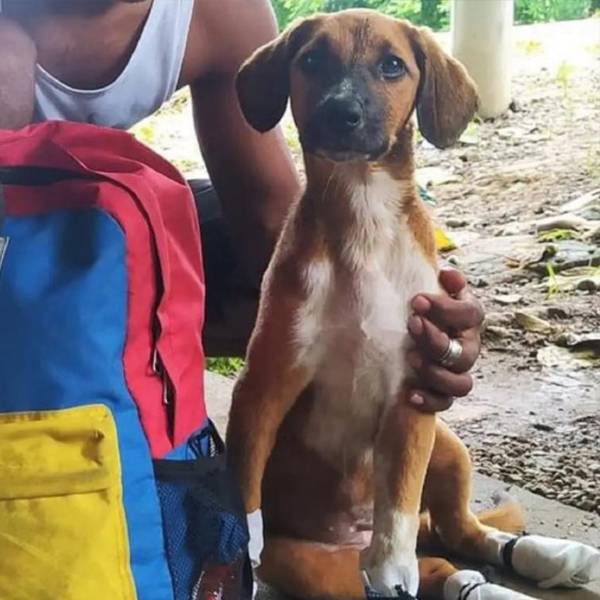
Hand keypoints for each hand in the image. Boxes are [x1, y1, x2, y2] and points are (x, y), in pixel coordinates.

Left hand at [406, 268, 482, 412]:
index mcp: (465, 319)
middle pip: (466, 352)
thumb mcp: (418, 288)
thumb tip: (447, 273)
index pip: (470, 314)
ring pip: (461, 384)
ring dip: (437, 373)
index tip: (416, 300)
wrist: (393, 333)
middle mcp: (466, 347)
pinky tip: (409, 393)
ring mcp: (455, 373)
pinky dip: (429, 400)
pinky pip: (444, 403)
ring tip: (411, 358)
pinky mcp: (441, 393)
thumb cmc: (410, 306)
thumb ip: (432, 278)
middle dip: (437, 340)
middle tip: (411, 325)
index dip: (447, 308)